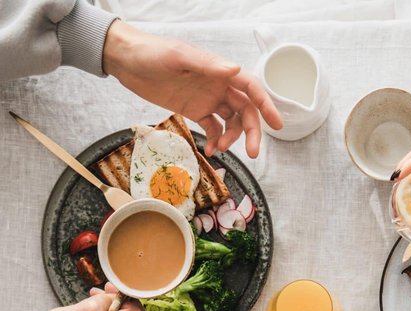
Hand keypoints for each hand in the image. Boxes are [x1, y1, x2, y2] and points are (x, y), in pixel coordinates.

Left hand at [103, 22, 281, 157]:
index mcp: (219, 70)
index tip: (277, 125)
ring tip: (221, 148)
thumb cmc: (152, 53)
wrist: (128, 60)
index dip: (266, 105)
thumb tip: (235, 70)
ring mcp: (207, 98)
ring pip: (231, 121)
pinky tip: (211, 149)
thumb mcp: (179, 57)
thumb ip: (208, 65)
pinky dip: (216, 139)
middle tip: (253, 153)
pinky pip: (213, 128)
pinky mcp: (194, 110)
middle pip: (245, 110)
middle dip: (251, 131)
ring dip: (232, 138)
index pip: (250, 88)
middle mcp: (217, 85)